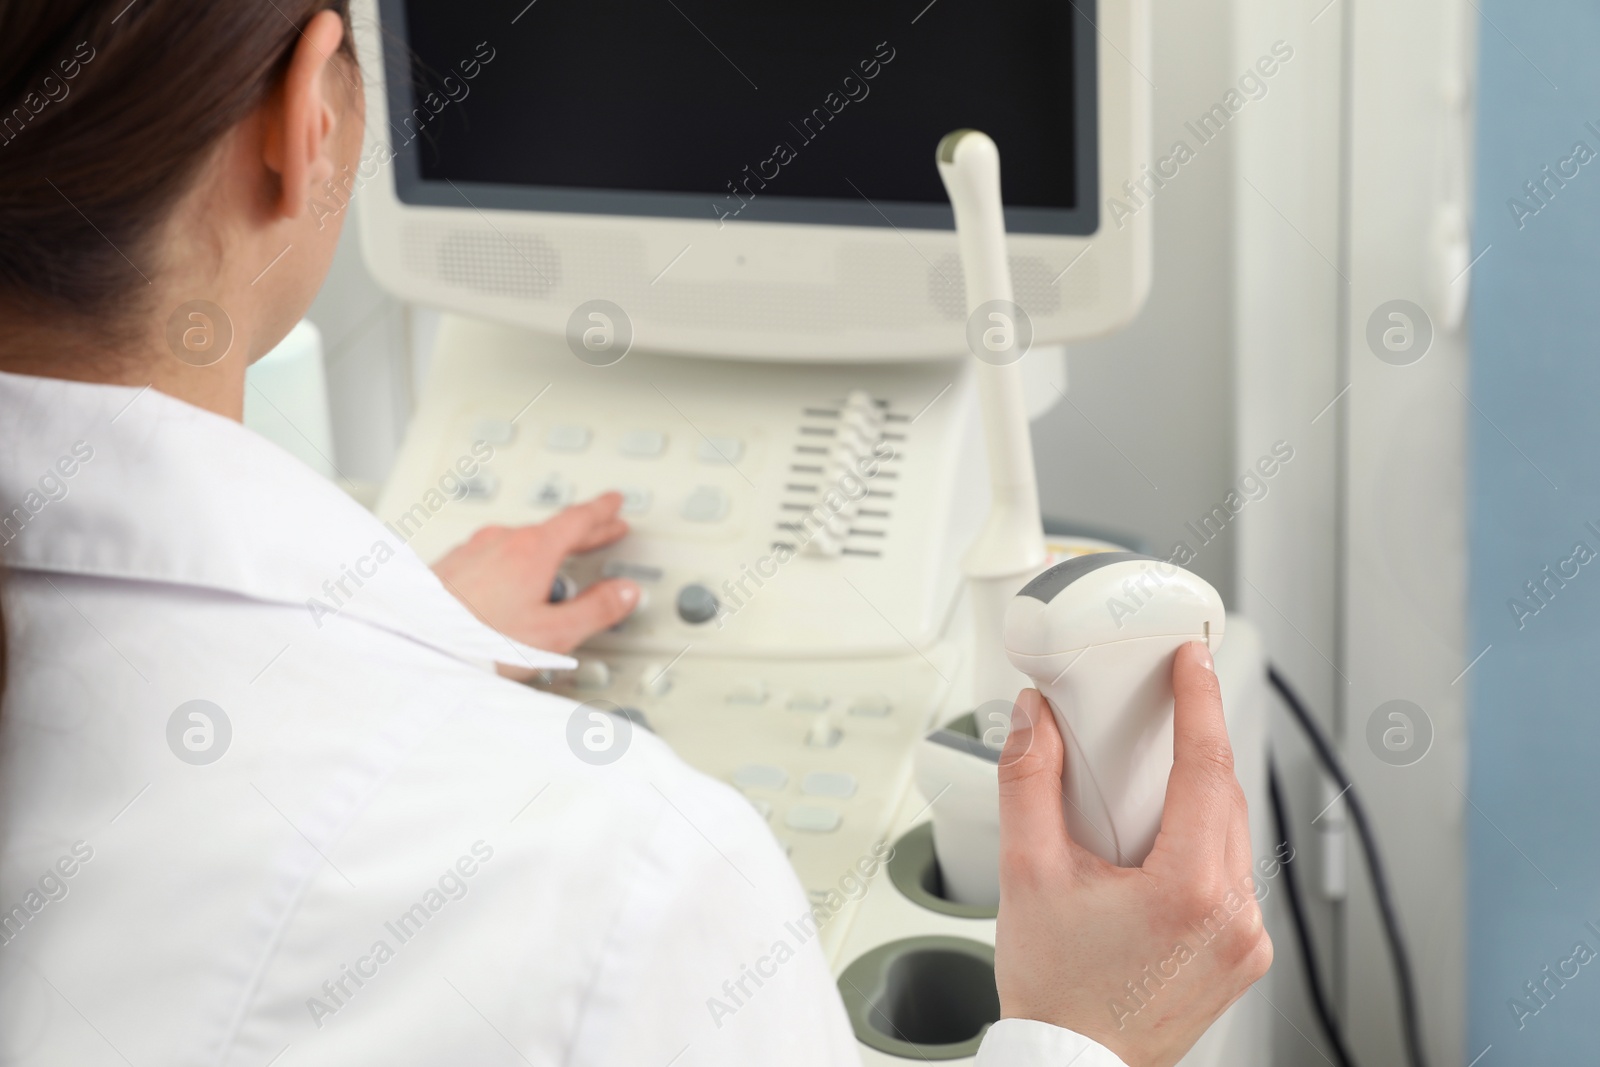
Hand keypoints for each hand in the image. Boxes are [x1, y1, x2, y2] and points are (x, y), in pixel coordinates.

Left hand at [430, 493, 639, 676]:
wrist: (414, 643)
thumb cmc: (476, 640)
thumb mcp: (552, 634)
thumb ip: (596, 610)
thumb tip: (625, 593)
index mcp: (531, 549)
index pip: (578, 519)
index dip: (603, 512)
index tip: (615, 504)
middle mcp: (499, 540)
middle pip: (550, 528)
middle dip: (580, 530)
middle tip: (602, 529)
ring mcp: (471, 550)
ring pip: (519, 541)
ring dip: (543, 550)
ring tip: (557, 571)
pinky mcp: (449, 566)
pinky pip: (493, 555)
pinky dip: (512, 561)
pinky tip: (510, 584)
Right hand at [993, 641, 1271, 1066]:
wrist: (1074, 1066)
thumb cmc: (1056, 991)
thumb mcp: (1026, 874)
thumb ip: (1029, 782)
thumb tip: (1036, 720)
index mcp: (1189, 891)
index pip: (1207, 767)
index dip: (1201, 701)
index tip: (1194, 659)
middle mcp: (1234, 916)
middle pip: (1222, 795)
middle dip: (1190, 746)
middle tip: (1150, 715)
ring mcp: (1246, 941)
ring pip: (1230, 834)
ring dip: (1194, 797)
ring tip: (1140, 789)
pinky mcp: (1243, 956)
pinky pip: (1231, 875)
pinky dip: (1200, 844)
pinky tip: (1157, 846)